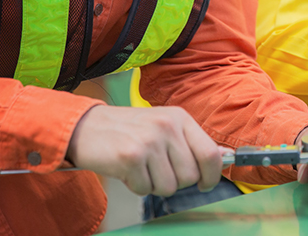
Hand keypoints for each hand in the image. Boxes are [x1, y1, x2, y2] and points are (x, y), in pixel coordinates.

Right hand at [67, 105, 226, 195]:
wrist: (86, 126)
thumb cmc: (128, 130)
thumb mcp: (163, 126)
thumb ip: (189, 143)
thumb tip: (221, 159)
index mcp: (179, 118)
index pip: (210, 153)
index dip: (211, 175)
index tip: (205, 184)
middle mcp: (167, 126)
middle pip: (190, 176)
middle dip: (174, 181)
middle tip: (156, 169)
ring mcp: (149, 140)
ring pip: (169, 187)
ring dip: (153, 184)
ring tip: (140, 166)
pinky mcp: (131, 156)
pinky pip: (145, 189)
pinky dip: (135, 185)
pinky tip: (126, 169)